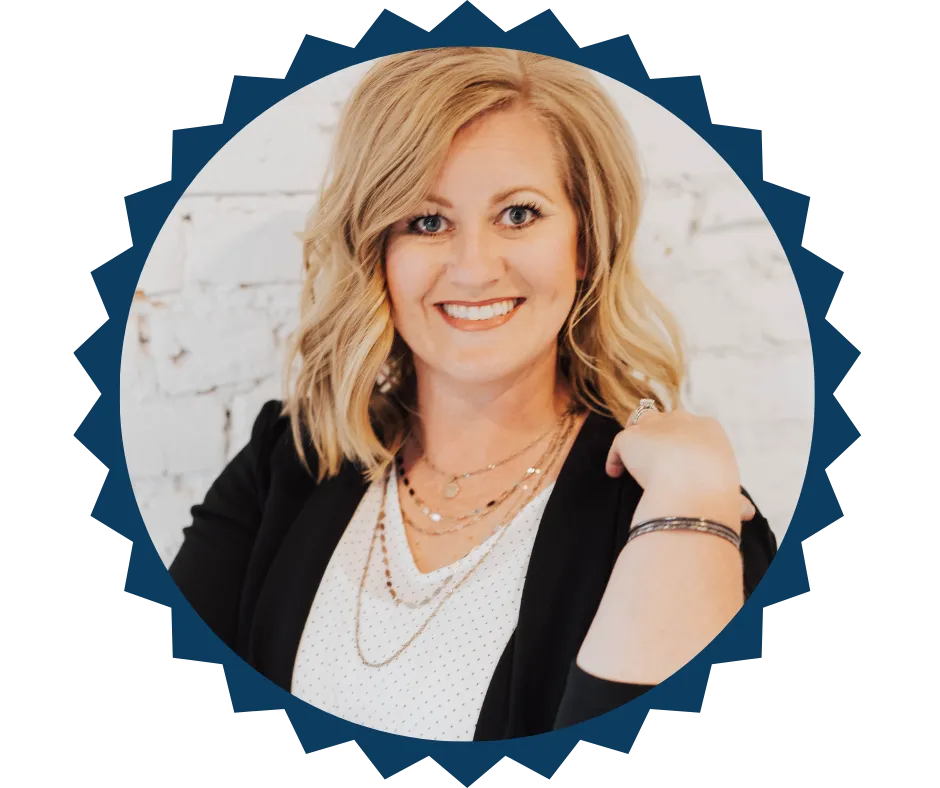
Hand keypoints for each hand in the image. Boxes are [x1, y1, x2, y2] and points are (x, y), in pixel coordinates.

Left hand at [605, 406, 755, 521]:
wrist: (693, 482)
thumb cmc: (718, 488)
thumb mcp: (731, 490)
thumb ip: (735, 498)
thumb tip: (747, 512)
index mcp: (709, 428)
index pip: (693, 427)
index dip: (683, 442)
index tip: (680, 459)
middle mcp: (681, 419)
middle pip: (664, 420)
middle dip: (658, 435)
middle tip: (652, 457)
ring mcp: (654, 426)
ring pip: (639, 423)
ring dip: (634, 438)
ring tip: (630, 458)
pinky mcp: (631, 438)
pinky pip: (618, 446)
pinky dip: (615, 459)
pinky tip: (615, 473)